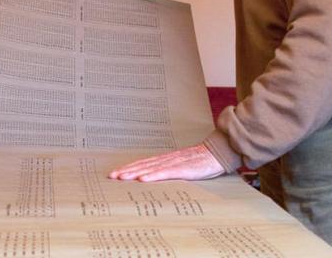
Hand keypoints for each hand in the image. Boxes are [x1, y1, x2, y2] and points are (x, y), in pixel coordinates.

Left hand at [108, 144, 224, 181]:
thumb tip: (157, 179)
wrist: (220, 152)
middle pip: (143, 165)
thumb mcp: (185, 167)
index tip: (116, 173)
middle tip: (111, 176)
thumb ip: (172, 171)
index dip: (129, 168)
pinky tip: (144, 179)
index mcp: (167, 159)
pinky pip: (166, 173)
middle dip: (127, 171)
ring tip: (122, 177)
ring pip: (151, 168)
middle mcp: (168, 159)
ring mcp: (176, 163)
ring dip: (135, 173)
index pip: (144, 164)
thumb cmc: (203, 161)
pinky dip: (154, 176)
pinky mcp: (185, 169)